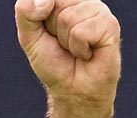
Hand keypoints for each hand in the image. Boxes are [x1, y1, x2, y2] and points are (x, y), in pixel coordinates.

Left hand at [17, 0, 119, 116]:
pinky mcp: (111, 25)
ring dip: (66, 41)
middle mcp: (85, 2)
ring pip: (68, 18)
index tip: (48, 33)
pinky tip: (88, 53)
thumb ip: (25, 13)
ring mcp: (99, 11)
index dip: (39, 18)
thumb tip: (44, 0)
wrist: (73, 89)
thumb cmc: (54, 62)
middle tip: (62, 44)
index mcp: (66, 1)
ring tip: (76, 50)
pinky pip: (82, 32)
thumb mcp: (29, 37)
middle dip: (52, 30)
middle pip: (56, 4)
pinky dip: (79, 48)